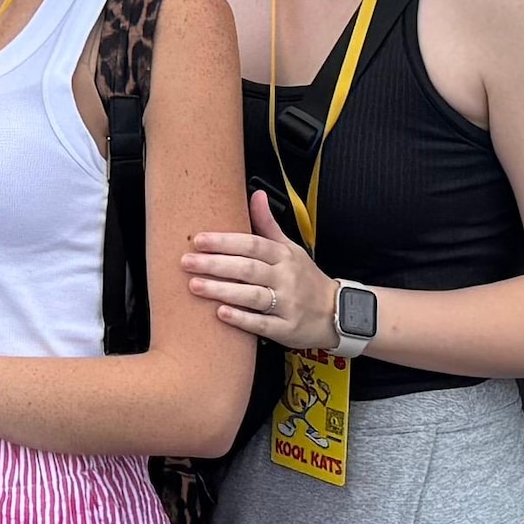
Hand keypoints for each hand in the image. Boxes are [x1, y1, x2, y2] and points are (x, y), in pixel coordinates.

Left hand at [180, 190, 342, 352]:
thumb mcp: (291, 248)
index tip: (199, 240)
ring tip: (195, 286)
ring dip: (222, 290)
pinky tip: (221, 313)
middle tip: (187, 262)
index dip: (225, 241)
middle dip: (215, 264)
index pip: (253, 244)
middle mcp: (285, 278)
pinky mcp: (286, 328)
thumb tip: (256, 194)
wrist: (336, 313)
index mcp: (284, 256)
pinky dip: (242, 319)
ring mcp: (287, 304)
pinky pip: (262, 324)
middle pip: (248, 268)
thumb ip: (268, 224)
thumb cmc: (306, 279)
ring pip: (252, 295)